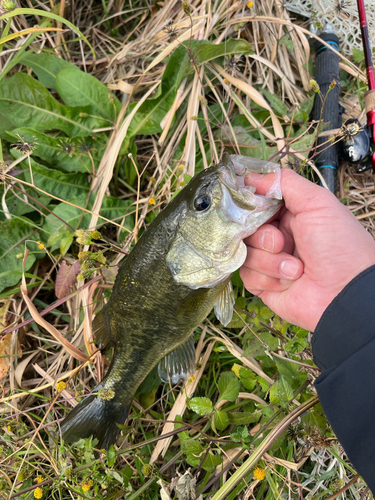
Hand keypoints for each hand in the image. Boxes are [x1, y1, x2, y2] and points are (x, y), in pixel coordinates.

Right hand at [240, 169, 374, 330]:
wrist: (346, 293)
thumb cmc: (340, 246)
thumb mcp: (317, 203)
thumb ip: (285, 182)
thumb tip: (250, 175)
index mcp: (289, 215)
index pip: (255, 203)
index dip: (250, 205)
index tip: (251, 207)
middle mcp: (277, 237)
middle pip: (244, 228)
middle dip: (263, 236)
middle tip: (283, 242)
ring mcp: (269, 261)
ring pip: (245, 253)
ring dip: (269, 260)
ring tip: (296, 268)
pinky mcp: (263, 285)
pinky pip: (247, 275)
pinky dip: (268, 278)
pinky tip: (288, 281)